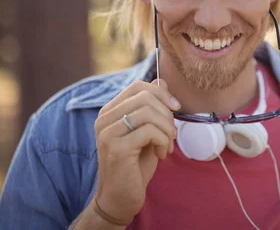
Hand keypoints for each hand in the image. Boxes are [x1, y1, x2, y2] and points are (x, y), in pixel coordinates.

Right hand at [92, 79, 179, 224]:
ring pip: (148, 112)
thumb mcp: (147, 131)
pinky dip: (163, 141)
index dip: (161, 93)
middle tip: (171, 134)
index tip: (175, 108)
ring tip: (167, 145)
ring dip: (167, 129)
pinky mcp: (116, 148)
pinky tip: (162, 154)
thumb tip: (161, 81)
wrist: (120, 198)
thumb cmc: (135, 165)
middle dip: (167, 114)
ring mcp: (107, 133)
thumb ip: (151, 107)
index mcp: (110, 111)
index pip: (138, 86)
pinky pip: (149, 131)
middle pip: (145, 96)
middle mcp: (104, 118)